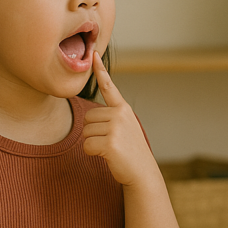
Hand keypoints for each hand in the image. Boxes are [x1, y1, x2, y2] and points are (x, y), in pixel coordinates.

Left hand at [83, 52, 156, 186]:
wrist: (142, 172)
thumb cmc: (130, 152)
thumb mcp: (125, 129)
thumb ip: (111, 119)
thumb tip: (92, 117)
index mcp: (123, 109)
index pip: (109, 87)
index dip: (100, 71)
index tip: (94, 55)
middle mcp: (120, 115)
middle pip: (88, 118)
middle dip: (93, 133)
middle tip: (110, 143)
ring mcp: (116, 128)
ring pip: (85, 132)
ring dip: (93, 143)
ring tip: (110, 149)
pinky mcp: (110, 142)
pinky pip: (86, 145)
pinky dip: (92, 153)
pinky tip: (107, 156)